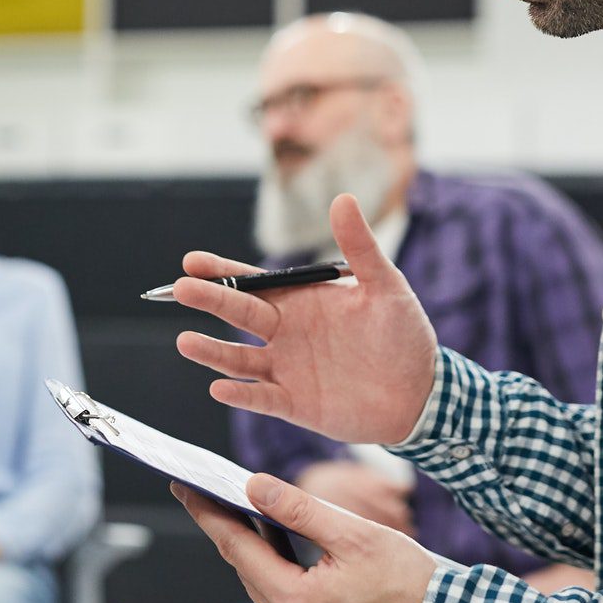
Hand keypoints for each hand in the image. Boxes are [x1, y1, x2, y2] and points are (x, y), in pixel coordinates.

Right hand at [174, 194, 438, 444]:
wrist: (422, 393)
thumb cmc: (404, 336)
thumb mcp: (386, 286)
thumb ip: (360, 247)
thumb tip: (343, 199)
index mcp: (300, 301)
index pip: (253, 283)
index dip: (223, 272)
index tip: (192, 261)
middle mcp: (285, 333)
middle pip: (238, 314)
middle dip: (209, 300)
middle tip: (179, 289)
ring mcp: (286, 369)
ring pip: (239, 358)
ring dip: (213, 351)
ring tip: (185, 341)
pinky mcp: (295, 403)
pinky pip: (261, 398)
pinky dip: (240, 394)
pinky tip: (220, 388)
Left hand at [175, 474, 435, 602]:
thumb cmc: (416, 588)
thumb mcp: (356, 535)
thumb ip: (300, 509)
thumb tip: (254, 487)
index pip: (236, 548)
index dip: (207, 514)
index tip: (183, 488)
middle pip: (250, 573)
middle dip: (235, 533)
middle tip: (217, 497)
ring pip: (270, 594)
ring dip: (264, 559)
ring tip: (258, 521)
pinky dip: (287, 584)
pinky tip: (296, 560)